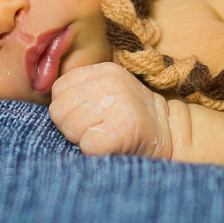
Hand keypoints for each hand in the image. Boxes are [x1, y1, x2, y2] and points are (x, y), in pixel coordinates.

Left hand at [49, 62, 171, 157]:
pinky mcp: (123, 130)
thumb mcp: (109, 91)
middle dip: (71, 127)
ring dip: (82, 140)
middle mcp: (109, 83)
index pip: (58, 90)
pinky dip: (94, 151)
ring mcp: (118, 104)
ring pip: (70, 128)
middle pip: (59, 110)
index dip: (67, 109)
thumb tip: (51, 107)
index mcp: (102, 70)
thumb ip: (82, 91)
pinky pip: (87, 145)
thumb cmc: (131, 117)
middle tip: (95, 130)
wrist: (172, 133)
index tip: (87, 117)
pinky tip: (110, 146)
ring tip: (105, 137)